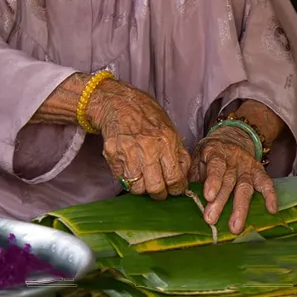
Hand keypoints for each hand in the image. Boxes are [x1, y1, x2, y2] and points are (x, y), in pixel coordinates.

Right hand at [87, 79, 190, 199]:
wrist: (119, 103)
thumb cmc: (147, 116)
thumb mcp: (170, 130)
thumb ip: (179, 154)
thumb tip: (184, 178)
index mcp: (166, 142)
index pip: (175, 178)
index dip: (176, 189)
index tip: (175, 189)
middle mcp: (147, 148)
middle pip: (156, 188)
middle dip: (160, 193)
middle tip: (160, 189)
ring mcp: (128, 153)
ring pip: (138, 188)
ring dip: (143, 188)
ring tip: (145, 179)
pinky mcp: (112, 156)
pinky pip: (122, 180)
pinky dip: (128, 180)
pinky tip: (133, 170)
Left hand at [189, 126, 277, 233]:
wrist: (231, 138)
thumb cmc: (209, 154)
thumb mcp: (197, 157)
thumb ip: (192, 173)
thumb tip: (182, 192)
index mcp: (215, 151)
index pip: (215, 165)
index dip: (213, 180)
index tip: (208, 196)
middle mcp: (233, 158)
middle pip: (228, 181)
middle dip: (221, 201)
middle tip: (211, 219)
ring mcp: (247, 166)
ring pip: (245, 187)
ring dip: (240, 208)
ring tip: (235, 227)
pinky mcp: (259, 172)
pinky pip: (266, 183)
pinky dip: (270, 196)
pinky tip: (271, 210)